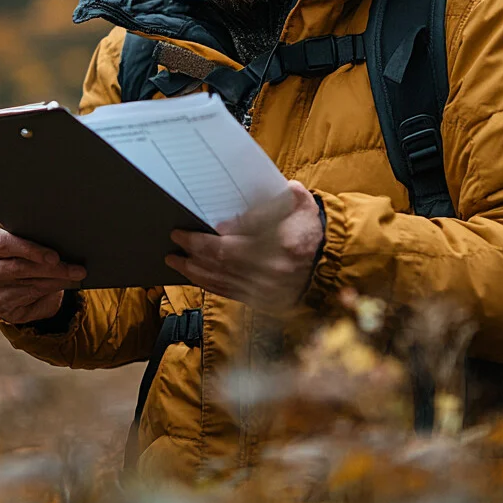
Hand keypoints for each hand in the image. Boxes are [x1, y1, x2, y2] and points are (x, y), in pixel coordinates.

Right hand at [0, 227, 86, 322]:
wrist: (14, 279)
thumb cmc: (21, 252)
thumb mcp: (23, 241)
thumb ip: (32, 236)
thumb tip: (61, 238)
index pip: (3, 243)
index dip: (29, 249)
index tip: (54, 256)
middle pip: (19, 268)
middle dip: (52, 269)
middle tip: (76, 269)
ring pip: (30, 285)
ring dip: (57, 281)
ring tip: (76, 275)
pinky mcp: (1, 309)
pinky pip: (32, 299)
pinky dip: (52, 291)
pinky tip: (65, 285)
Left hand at [165, 180, 323, 314]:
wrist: (327, 260)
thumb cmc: (307, 226)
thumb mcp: (298, 202)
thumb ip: (273, 201)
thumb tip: (235, 218)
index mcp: (287, 241)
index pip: (246, 234)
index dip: (221, 232)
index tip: (202, 226)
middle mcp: (275, 268)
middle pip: (226, 259)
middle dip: (196, 249)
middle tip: (176, 238)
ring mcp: (268, 288)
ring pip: (223, 279)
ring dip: (194, 270)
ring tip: (174, 259)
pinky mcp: (262, 300)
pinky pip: (228, 292)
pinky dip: (207, 284)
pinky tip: (192, 275)